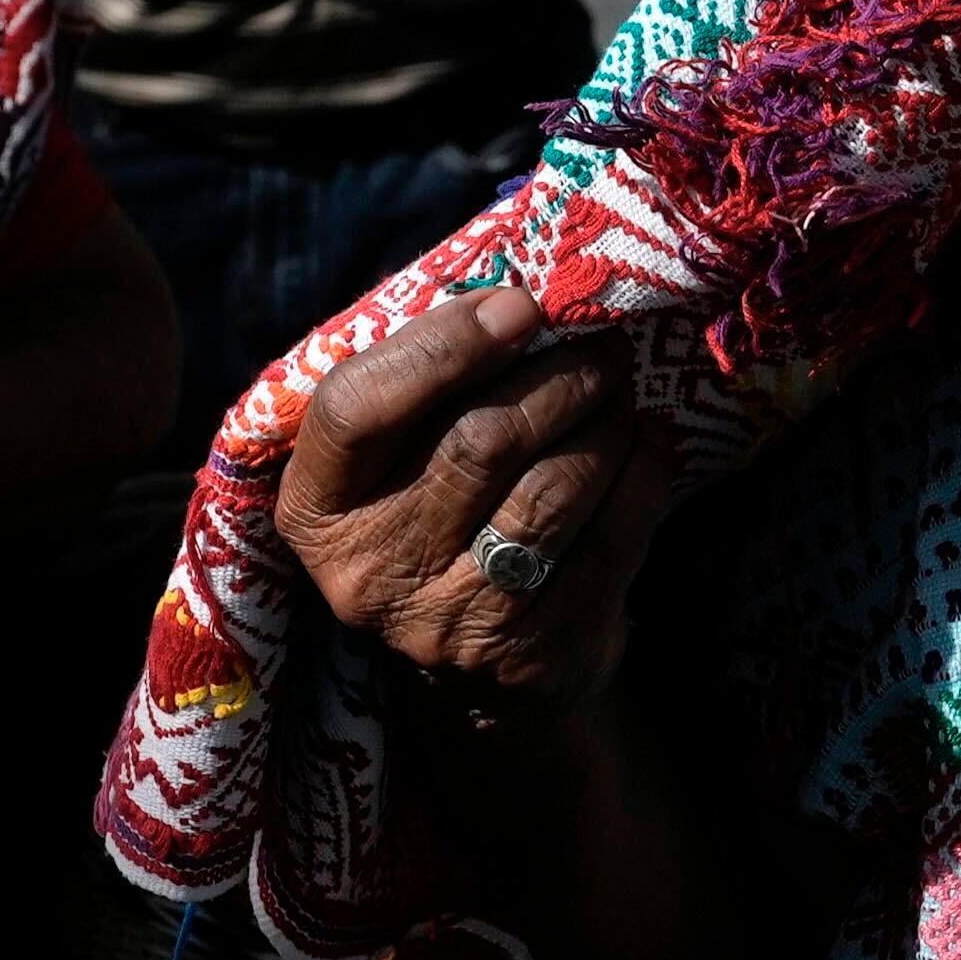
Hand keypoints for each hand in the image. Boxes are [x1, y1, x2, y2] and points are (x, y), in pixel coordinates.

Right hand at [277, 290, 671, 727]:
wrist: (476, 672)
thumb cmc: (435, 514)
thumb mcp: (394, 456)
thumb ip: (425, 378)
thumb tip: (516, 287)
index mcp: (316, 508)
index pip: (355, 409)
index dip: (442, 347)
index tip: (520, 307)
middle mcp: (369, 575)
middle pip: (477, 443)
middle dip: (555, 377)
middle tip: (599, 346)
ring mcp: (450, 625)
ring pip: (550, 491)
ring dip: (603, 422)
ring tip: (618, 390)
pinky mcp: (533, 657)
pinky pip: (608, 542)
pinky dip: (640, 477)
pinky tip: (645, 444)